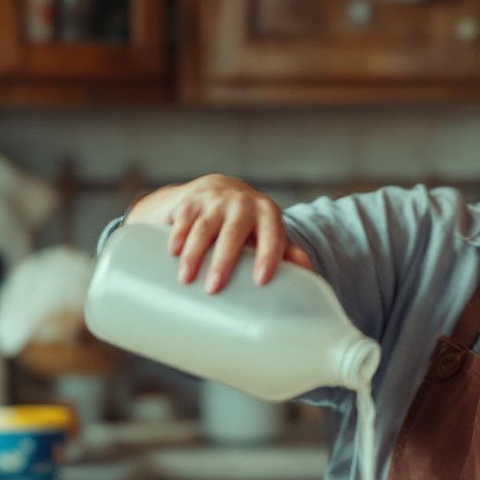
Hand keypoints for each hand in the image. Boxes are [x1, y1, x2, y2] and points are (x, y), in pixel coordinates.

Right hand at [126, 174, 312, 291]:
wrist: (219, 190)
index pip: (272, 236)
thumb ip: (287, 254)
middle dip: (223, 261)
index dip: (268, 256)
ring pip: (204, 227)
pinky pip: (184, 218)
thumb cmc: (249, 226)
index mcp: (268, 214)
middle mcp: (242, 203)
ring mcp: (215, 200)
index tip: (260, 280)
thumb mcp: (270, 235)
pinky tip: (172, 253)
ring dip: (194, 253)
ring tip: (186, 279)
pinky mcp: (191, 201)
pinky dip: (178, 235)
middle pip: (233, 233)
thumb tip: (307, 271)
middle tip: (213, 289)